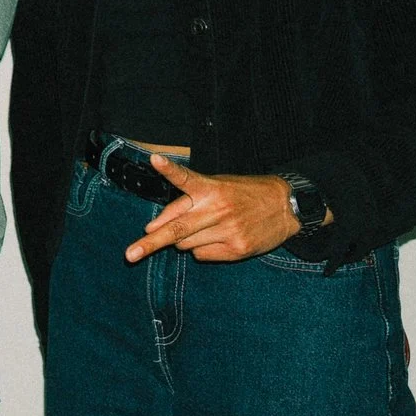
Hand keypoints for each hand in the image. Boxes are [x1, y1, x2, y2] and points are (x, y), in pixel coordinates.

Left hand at [123, 155, 300, 262]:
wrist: (285, 206)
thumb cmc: (243, 193)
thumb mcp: (218, 186)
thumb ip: (187, 202)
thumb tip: (155, 226)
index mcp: (211, 188)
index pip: (185, 178)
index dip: (168, 170)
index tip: (154, 159)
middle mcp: (217, 209)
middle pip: (177, 227)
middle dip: (151, 243)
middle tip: (129, 255)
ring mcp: (227, 231)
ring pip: (185, 244)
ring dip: (183, 239)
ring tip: (205, 227)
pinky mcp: (236, 249)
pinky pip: (201, 255)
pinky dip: (201, 250)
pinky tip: (218, 238)